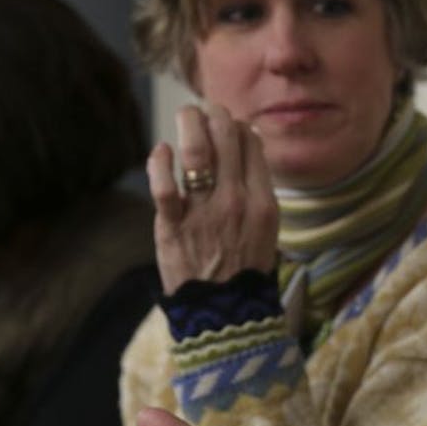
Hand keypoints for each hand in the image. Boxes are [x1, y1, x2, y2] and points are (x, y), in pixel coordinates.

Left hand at [148, 104, 278, 293]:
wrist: (223, 312)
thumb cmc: (244, 267)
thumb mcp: (267, 227)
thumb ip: (258, 188)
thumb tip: (249, 145)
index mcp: (264, 202)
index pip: (252, 143)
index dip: (239, 126)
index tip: (229, 128)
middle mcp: (236, 201)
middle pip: (227, 135)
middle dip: (214, 114)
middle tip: (205, 113)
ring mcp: (204, 211)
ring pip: (197, 149)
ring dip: (189, 123)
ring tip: (185, 118)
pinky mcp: (172, 224)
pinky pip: (163, 182)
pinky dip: (159, 159)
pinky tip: (162, 151)